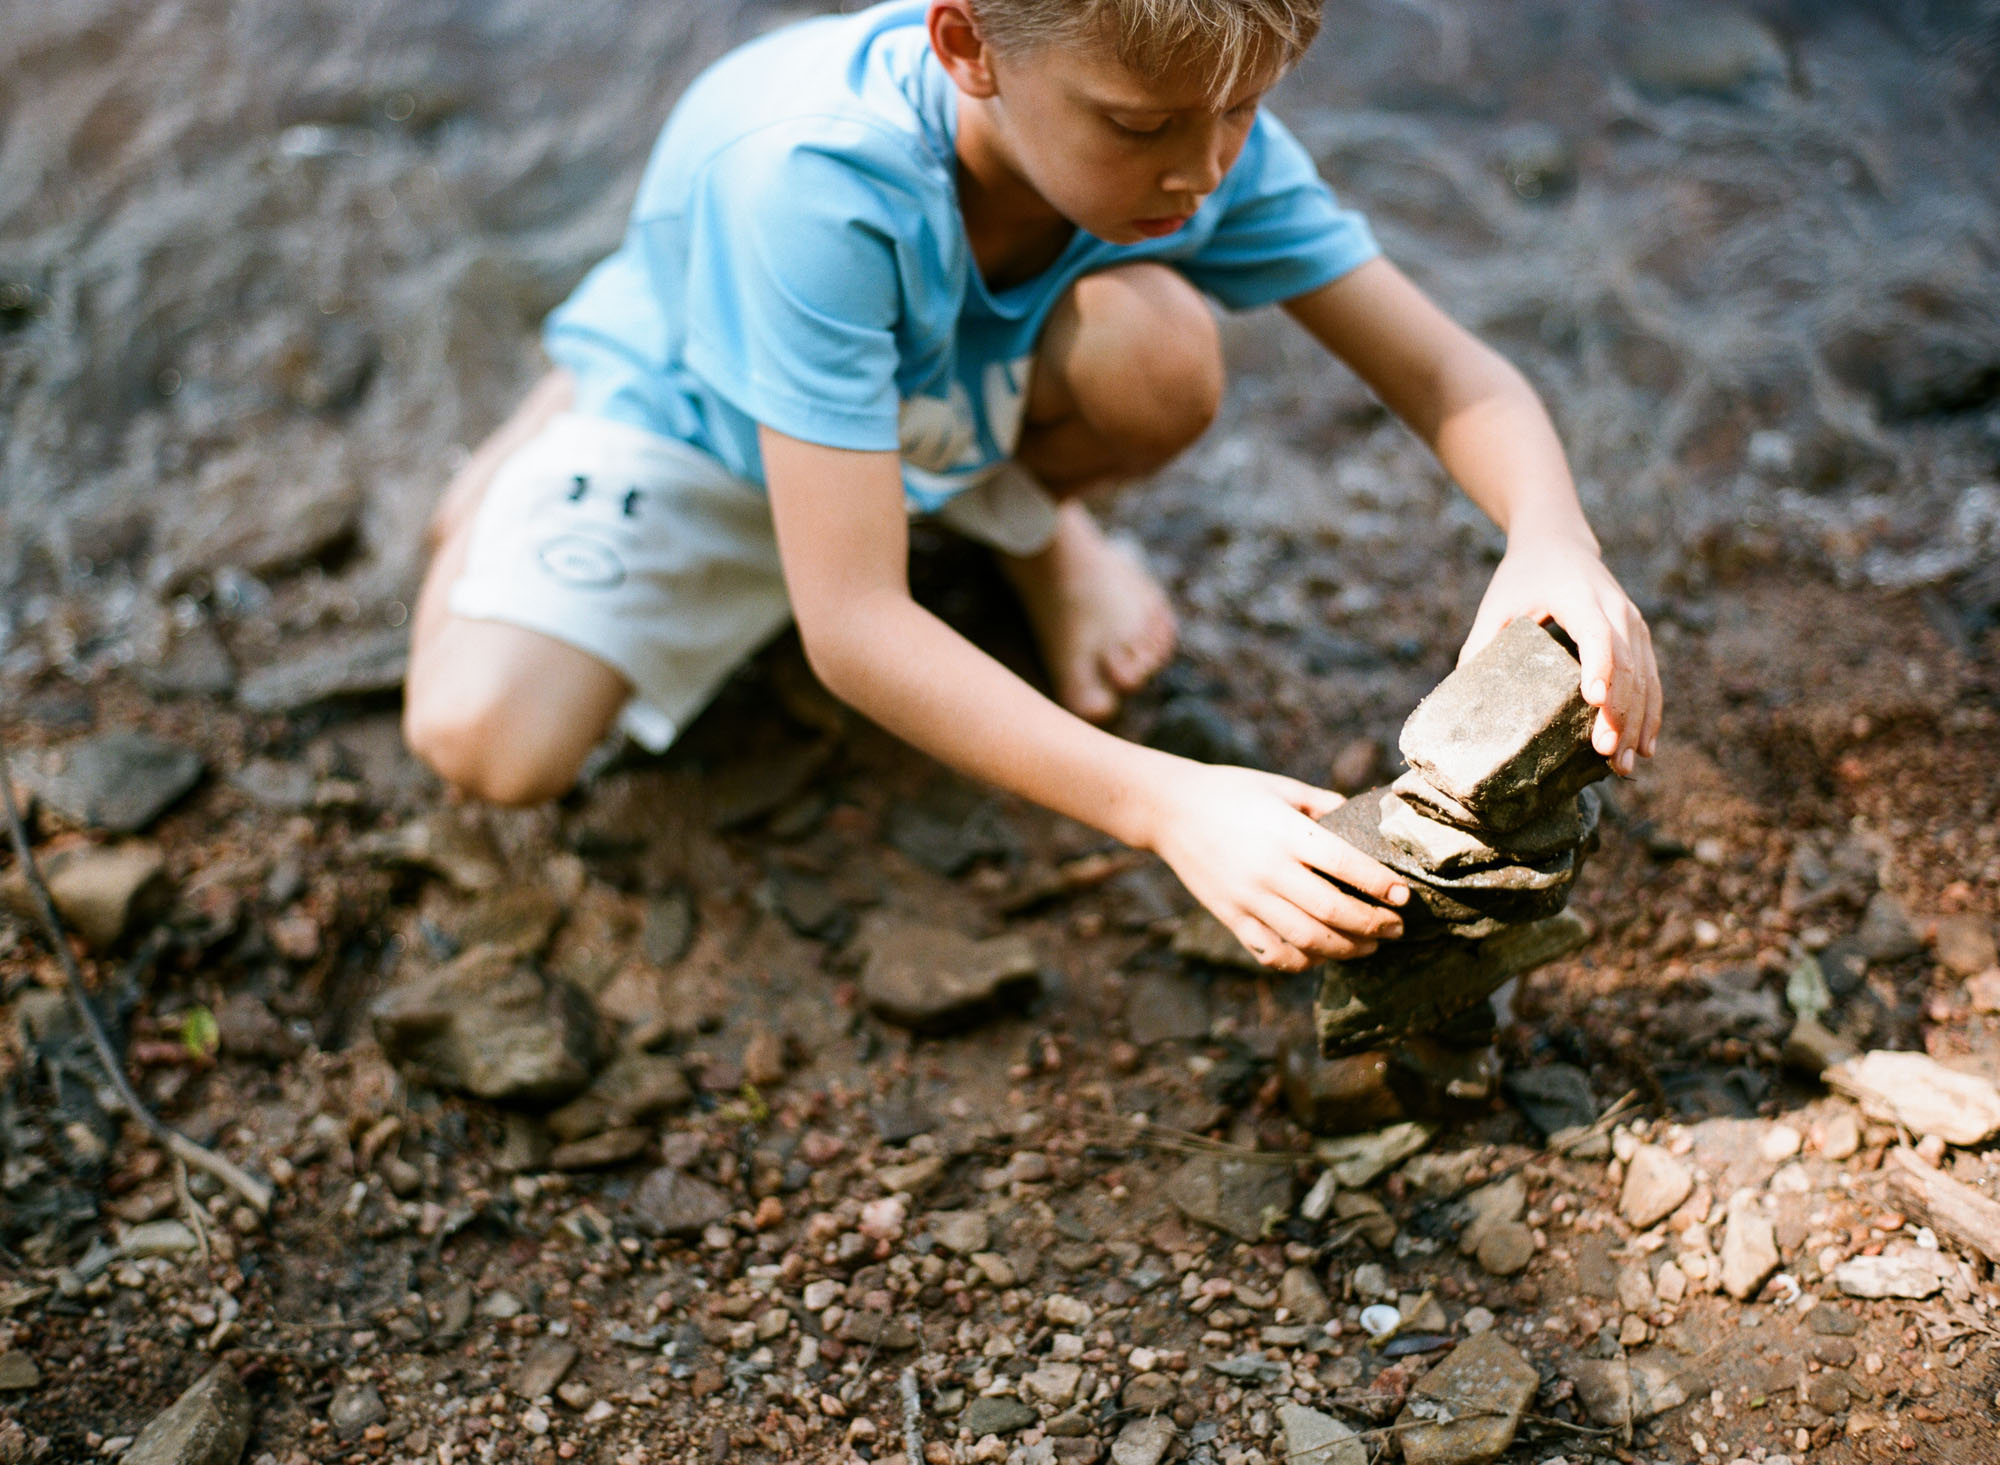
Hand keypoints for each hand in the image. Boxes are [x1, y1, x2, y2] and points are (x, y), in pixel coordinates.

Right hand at [1142, 761, 1409, 971]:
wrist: (1167, 809)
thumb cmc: (1231, 791)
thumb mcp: (1280, 787)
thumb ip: (1322, 804)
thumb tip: (1364, 821)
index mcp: (1286, 833)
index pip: (1346, 866)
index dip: (1381, 885)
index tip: (1405, 896)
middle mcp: (1269, 870)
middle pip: (1333, 912)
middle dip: (1373, 925)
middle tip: (1396, 928)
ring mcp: (1247, 898)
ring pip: (1307, 940)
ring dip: (1346, 949)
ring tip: (1369, 946)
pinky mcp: (1230, 917)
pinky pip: (1271, 953)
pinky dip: (1302, 962)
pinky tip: (1320, 955)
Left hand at [1463, 526, 1661, 776]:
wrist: (1558, 542)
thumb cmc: (1522, 576)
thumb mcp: (1496, 603)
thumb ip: (1480, 644)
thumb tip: (1463, 698)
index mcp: (1579, 596)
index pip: (1597, 634)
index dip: (1600, 667)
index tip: (1594, 702)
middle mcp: (1615, 608)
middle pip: (1628, 663)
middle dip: (1621, 712)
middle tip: (1607, 754)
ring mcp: (1633, 621)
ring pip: (1646, 676)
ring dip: (1639, 722)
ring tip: (1624, 764)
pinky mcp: (1640, 634)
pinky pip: (1652, 677)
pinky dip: (1651, 712)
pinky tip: (1645, 746)